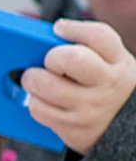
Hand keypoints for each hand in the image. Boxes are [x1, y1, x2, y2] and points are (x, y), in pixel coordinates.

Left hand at [22, 19, 135, 154]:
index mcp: (118, 63)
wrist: (127, 128)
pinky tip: (43, 100)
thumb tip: (52, 32)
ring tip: (37, 80)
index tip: (59, 29)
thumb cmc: (108, 87)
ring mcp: (91, 110)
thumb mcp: (112, 63)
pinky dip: (35, 103)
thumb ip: (87, 46)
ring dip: (34, 80)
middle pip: (71, 58)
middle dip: (52, 57)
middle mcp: (108, 85)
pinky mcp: (74, 131)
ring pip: (46, 85)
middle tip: (47, 62)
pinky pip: (39, 110)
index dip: (74, 29)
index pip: (99, 36)